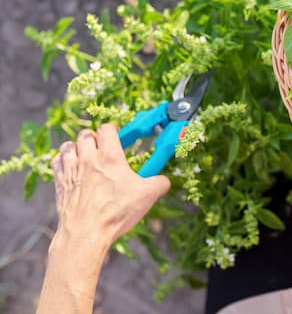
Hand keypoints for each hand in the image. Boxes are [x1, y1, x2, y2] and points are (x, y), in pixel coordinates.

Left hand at [50, 124, 169, 247]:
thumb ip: (159, 183)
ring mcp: (71, 170)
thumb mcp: (147, 196)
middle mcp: (88, 159)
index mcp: (110, 157)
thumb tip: (164, 181)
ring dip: (77, 147)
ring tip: (85, 156)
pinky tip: (71, 168)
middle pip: (86, 134)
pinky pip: (57, 161)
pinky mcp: (59, 182)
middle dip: (95, 137)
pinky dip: (63, 161)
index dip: (113, 130)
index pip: (107, 129)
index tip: (118, 137)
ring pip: (68, 145)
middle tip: (102, 148)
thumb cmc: (116, 213)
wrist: (86, 233)